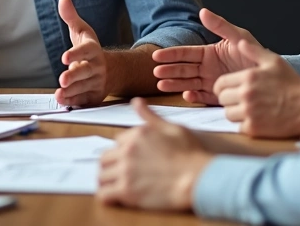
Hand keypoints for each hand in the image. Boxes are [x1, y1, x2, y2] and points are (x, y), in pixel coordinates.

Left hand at [56, 0, 107, 106]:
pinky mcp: (94, 96)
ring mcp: (96, 83)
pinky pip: (84, 100)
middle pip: (85, 72)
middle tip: (62, 79)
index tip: (64, 57)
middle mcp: (97, 67)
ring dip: (71, 92)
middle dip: (74, 76)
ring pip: (83, 88)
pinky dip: (73, 101)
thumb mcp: (81, 31)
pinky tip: (63, 101)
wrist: (110, 70)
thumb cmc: (90, 49)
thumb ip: (71, 17)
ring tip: (59, 93)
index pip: (85, 51)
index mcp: (93, 50)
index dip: (76, 54)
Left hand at [97, 98, 213, 210]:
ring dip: (107, 180)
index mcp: (137, 134)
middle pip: (105, 158)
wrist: (198, 178)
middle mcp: (127, 151)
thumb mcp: (172, 128)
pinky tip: (115, 198)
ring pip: (101, 175)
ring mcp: (125, 171)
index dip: (124, 150)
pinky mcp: (127, 191)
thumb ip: (150, 117)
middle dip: (111, 164)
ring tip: (116, 186)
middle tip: (120, 173)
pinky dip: (106, 196)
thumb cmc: (190, 154)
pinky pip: (104, 194)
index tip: (132, 159)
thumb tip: (136, 102)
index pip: (118, 141)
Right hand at [152, 8, 261, 104]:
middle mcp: (207, 68)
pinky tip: (187, 94)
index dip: (171, 55)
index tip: (156, 56)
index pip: (185, 54)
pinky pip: (202, 96)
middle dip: (169, 70)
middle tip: (156, 72)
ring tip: (161, 85)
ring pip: (188, 83)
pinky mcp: (217, 96)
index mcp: (209, 53)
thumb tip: (202, 11)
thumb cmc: (254, 54)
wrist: (270, 77)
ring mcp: (211, 82)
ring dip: (174, 84)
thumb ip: (220, 26)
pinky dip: (193, 96)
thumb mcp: (238, 37)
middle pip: (183, 69)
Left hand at [213, 40, 299, 137]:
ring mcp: (249, 112)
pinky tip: (256, 118)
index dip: (223, 87)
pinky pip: (239, 127)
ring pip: (228, 114)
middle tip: (241, 99)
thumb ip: (254, 51)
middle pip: (222, 99)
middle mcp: (246, 95)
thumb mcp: (274, 61)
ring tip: (249, 109)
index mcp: (248, 77)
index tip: (230, 89)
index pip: (219, 84)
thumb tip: (240, 43)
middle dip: (229, 99)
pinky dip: (245, 124)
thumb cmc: (293, 84)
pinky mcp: (254, 128)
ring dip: (236, 112)